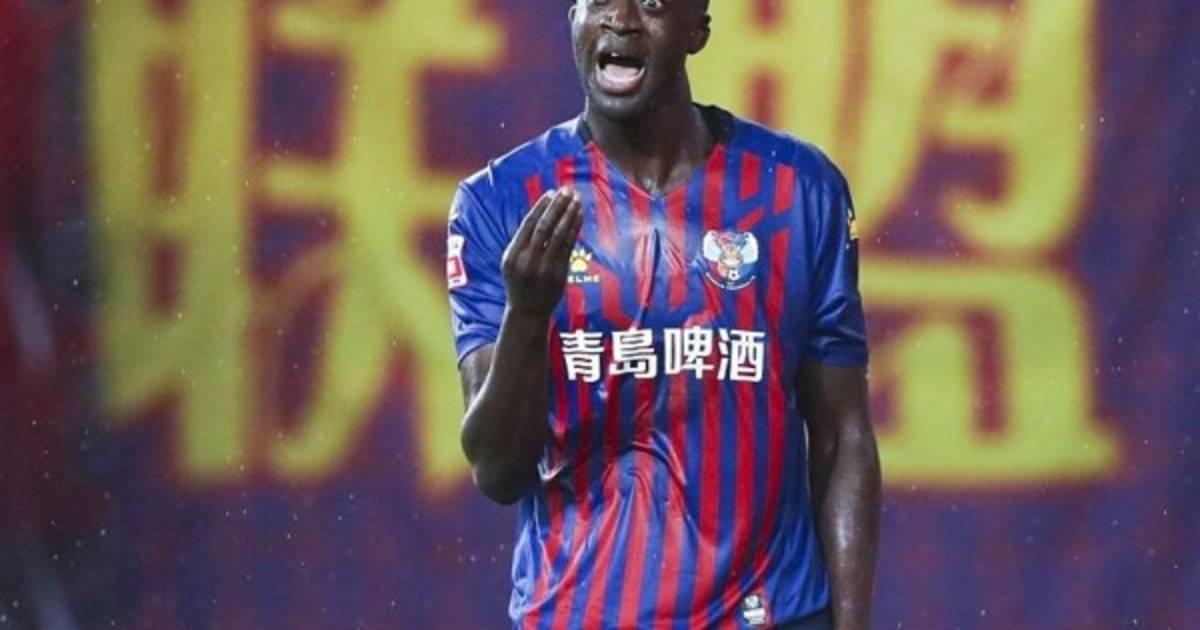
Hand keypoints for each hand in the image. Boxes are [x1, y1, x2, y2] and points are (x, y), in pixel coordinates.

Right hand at [501, 187, 583, 320]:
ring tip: (576, 200)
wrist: (528, 311)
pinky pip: (569, 246)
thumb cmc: (520, 282)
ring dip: (569, 215)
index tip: (552, 193)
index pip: (528, 225)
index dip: (541, 207)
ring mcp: (544, 268)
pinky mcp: (559, 274)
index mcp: (512, 255)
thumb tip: (542, 212)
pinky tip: (579, 217)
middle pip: (545, 226)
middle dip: (557, 206)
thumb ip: (522, 242)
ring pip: (559, 235)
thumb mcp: (512, 262)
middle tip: (566, 191)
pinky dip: (574, 229)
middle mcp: (527, 261)